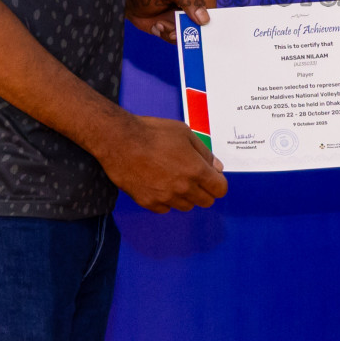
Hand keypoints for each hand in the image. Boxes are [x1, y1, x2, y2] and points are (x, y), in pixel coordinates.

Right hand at [96, 114, 228, 212]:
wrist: (120, 141)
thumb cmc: (153, 132)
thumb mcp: (184, 133)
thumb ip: (204, 152)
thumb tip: (217, 168)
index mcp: (196, 170)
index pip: (219, 190)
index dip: (217, 182)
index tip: (210, 176)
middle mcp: (183, 188)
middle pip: (205, 201)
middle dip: (203, 190)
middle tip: (191, 176)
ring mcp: (165, 198)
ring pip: (185, 206)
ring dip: (184, 195)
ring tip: (172, 177)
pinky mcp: (148, 203)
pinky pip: (165, 208)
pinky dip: (165, 199)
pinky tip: (158, 183)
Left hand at [126, 0, 216, 42]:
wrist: (130, 2)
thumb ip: (187, 0)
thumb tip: (205, 19)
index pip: (213, 10)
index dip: (198, 18)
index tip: (181, 15)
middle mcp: (201, 2)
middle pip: (204, 26)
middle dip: (183, 29)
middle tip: (165, 24)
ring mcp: (191, 16)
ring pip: (193, 36)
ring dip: (173, 33)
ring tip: (160, 23)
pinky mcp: (182, 27)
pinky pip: (182, 40)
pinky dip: (167, 36)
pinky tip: (158, 25)